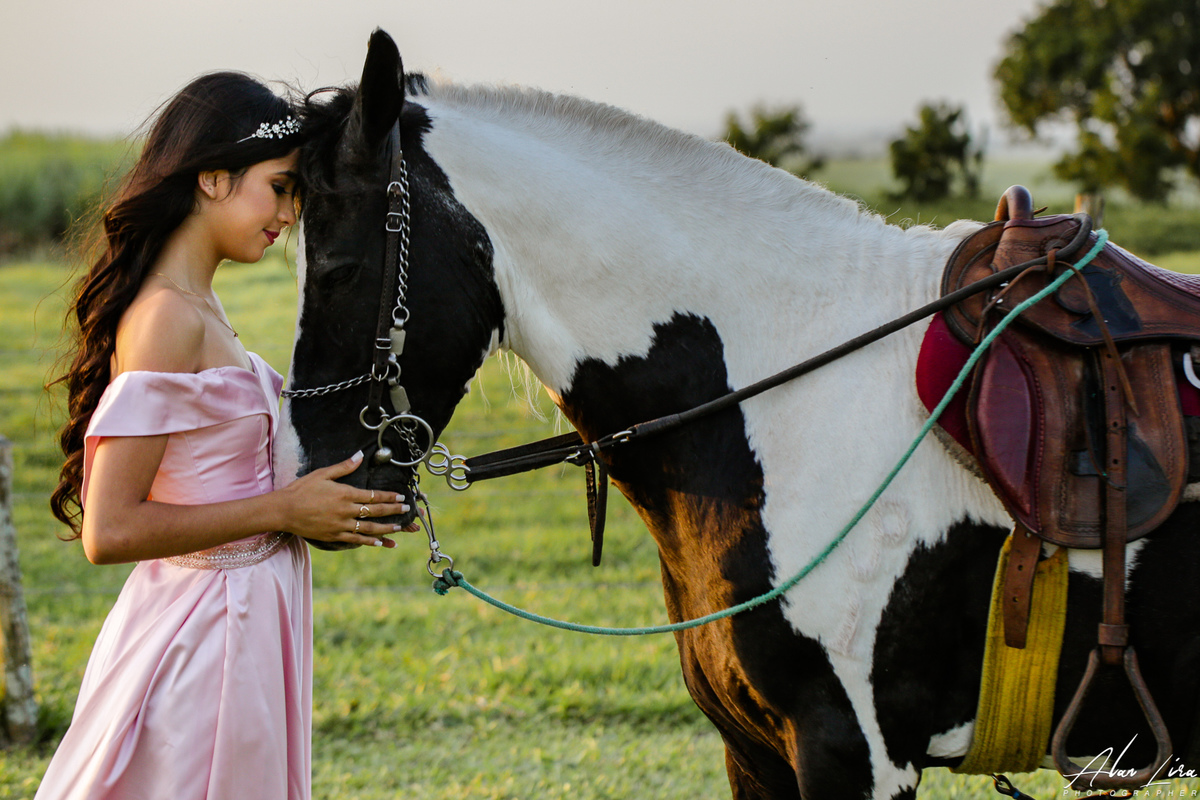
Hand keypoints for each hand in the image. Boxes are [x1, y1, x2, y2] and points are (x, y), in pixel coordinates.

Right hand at [275, 451, 408, 547]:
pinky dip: (369, 542)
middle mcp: (345, 511)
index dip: (389, 497)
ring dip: (386, 528)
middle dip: (393, 511)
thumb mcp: (322, 473)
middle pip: (375, 512)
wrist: (283, 510)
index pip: (373, 495)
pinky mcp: (333, 537)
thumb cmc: (301, 489)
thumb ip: (344, 466)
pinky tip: (380, 543)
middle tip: (407, 510)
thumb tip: (360, 455)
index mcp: (345, 494)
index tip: (401, 497)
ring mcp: (340, 526)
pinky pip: (355, 541)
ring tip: (399, 528)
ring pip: (369, 529)